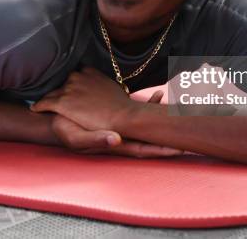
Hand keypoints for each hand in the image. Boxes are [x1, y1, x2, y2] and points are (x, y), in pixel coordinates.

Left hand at [31, 67, 138, 131]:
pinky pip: (44, 103)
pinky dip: (39, 106)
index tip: (69, 89)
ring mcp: (68, 89)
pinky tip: (35, 109)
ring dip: (48, 99)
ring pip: (51, 93)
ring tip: (42, 104)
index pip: (74, 74)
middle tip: (57, 99)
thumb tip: (100, 85)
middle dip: (60, 90)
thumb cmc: (122, 106)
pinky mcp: (62, 103)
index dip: (71, 84)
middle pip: (62, 83)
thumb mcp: (113, 86)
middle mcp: (77, 77)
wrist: (124, 117)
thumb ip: (101, 83)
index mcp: (89, 71)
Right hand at [51, 114, 181, 157]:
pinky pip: (137, 112)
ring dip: (163, 119)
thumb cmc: (64, 131)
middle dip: (170, 137)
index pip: (144, 150)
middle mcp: (121, 137)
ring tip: (181, 111)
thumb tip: (116, 140)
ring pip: (146, 125)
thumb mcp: (76, 137)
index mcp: (116, 144)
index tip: (181, 150)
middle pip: (151, 139)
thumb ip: (96, 139)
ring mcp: (120, 126)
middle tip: (193, 132)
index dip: (162, 150)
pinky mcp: (116, 115)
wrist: (53, 119)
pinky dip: (149, 106)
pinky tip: (158, 95)